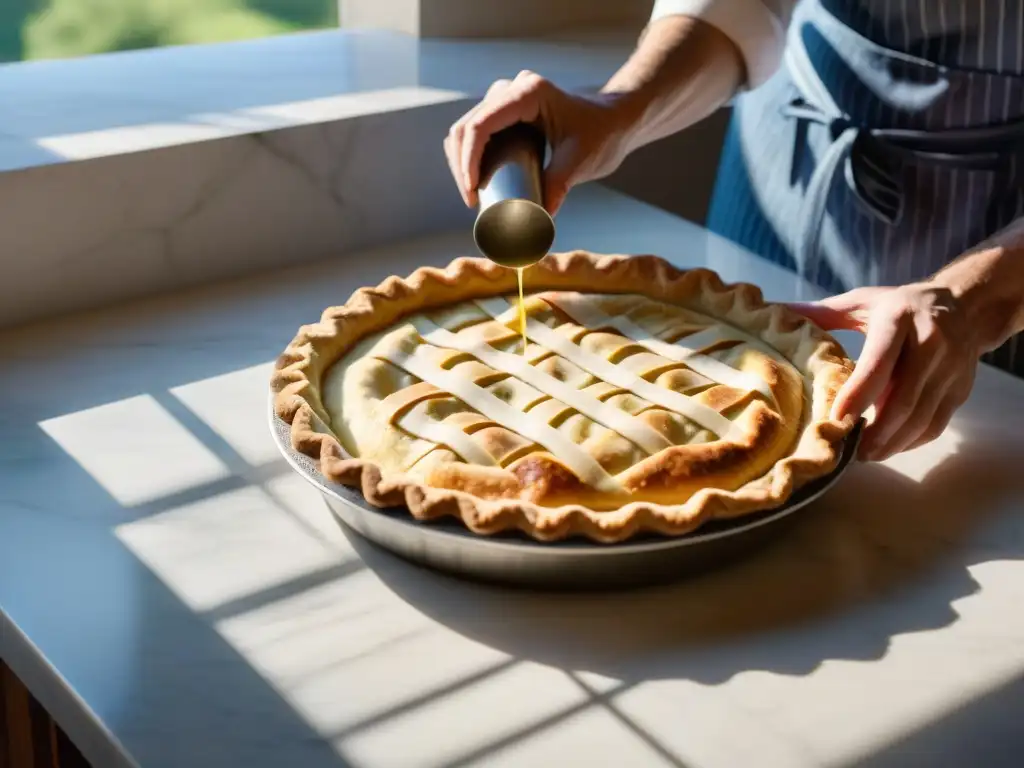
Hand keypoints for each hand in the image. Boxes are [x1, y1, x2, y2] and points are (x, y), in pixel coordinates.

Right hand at [444, 70, 635, 214]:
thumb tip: (535, 226)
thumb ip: (558, 188)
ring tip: (473, 195)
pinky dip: (469, 156)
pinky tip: (474, 181)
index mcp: (528, 93)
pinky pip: (476, 132)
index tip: (472, 192)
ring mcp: (506, 99)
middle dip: (461, 166)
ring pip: (466, 129)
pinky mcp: (506, 112)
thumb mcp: (580, 162)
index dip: (468, 159)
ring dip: (461, 161)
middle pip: (466, 127)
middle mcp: (512, 90)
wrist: (616, 121)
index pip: (481, 125)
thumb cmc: (603, 134)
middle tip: (472, 201)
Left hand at [786, 282, 980, 460]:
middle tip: (850, 451)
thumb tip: (777, 312)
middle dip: (875, 431)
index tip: (836, 420)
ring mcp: (950, 368)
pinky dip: (911, 441)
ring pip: (921, 418)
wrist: (965, 306)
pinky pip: (936, 424)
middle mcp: (930, 343)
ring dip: (892, 443)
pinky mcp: (961, 389)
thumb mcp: (863, 302)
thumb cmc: (901, 306)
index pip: (878, 365)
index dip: (857, 396)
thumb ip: (823, 312)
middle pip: (902, 400)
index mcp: (899, 320)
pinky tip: (889, 446)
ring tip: (866, 454)